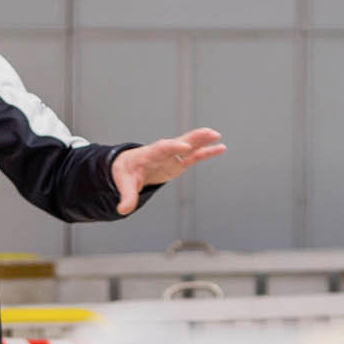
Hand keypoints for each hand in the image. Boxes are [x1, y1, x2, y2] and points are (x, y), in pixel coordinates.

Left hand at [111, 127, 226, 215]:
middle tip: (207, 132)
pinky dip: (206, 152)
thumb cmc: (127, 173)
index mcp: (148, 155)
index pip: (161, 149)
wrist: (128, 166)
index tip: (185, 146)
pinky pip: (194, 156)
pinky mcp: (178, 162)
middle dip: (192, 138)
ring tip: (216, 135)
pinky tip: (220, 147)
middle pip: (178, 142)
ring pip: (189, 146)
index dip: (172, 147)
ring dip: (202, 140)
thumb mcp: (125, 186)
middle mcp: (162, 152)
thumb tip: (123, 210)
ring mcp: (171, 156)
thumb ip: (127, 197)